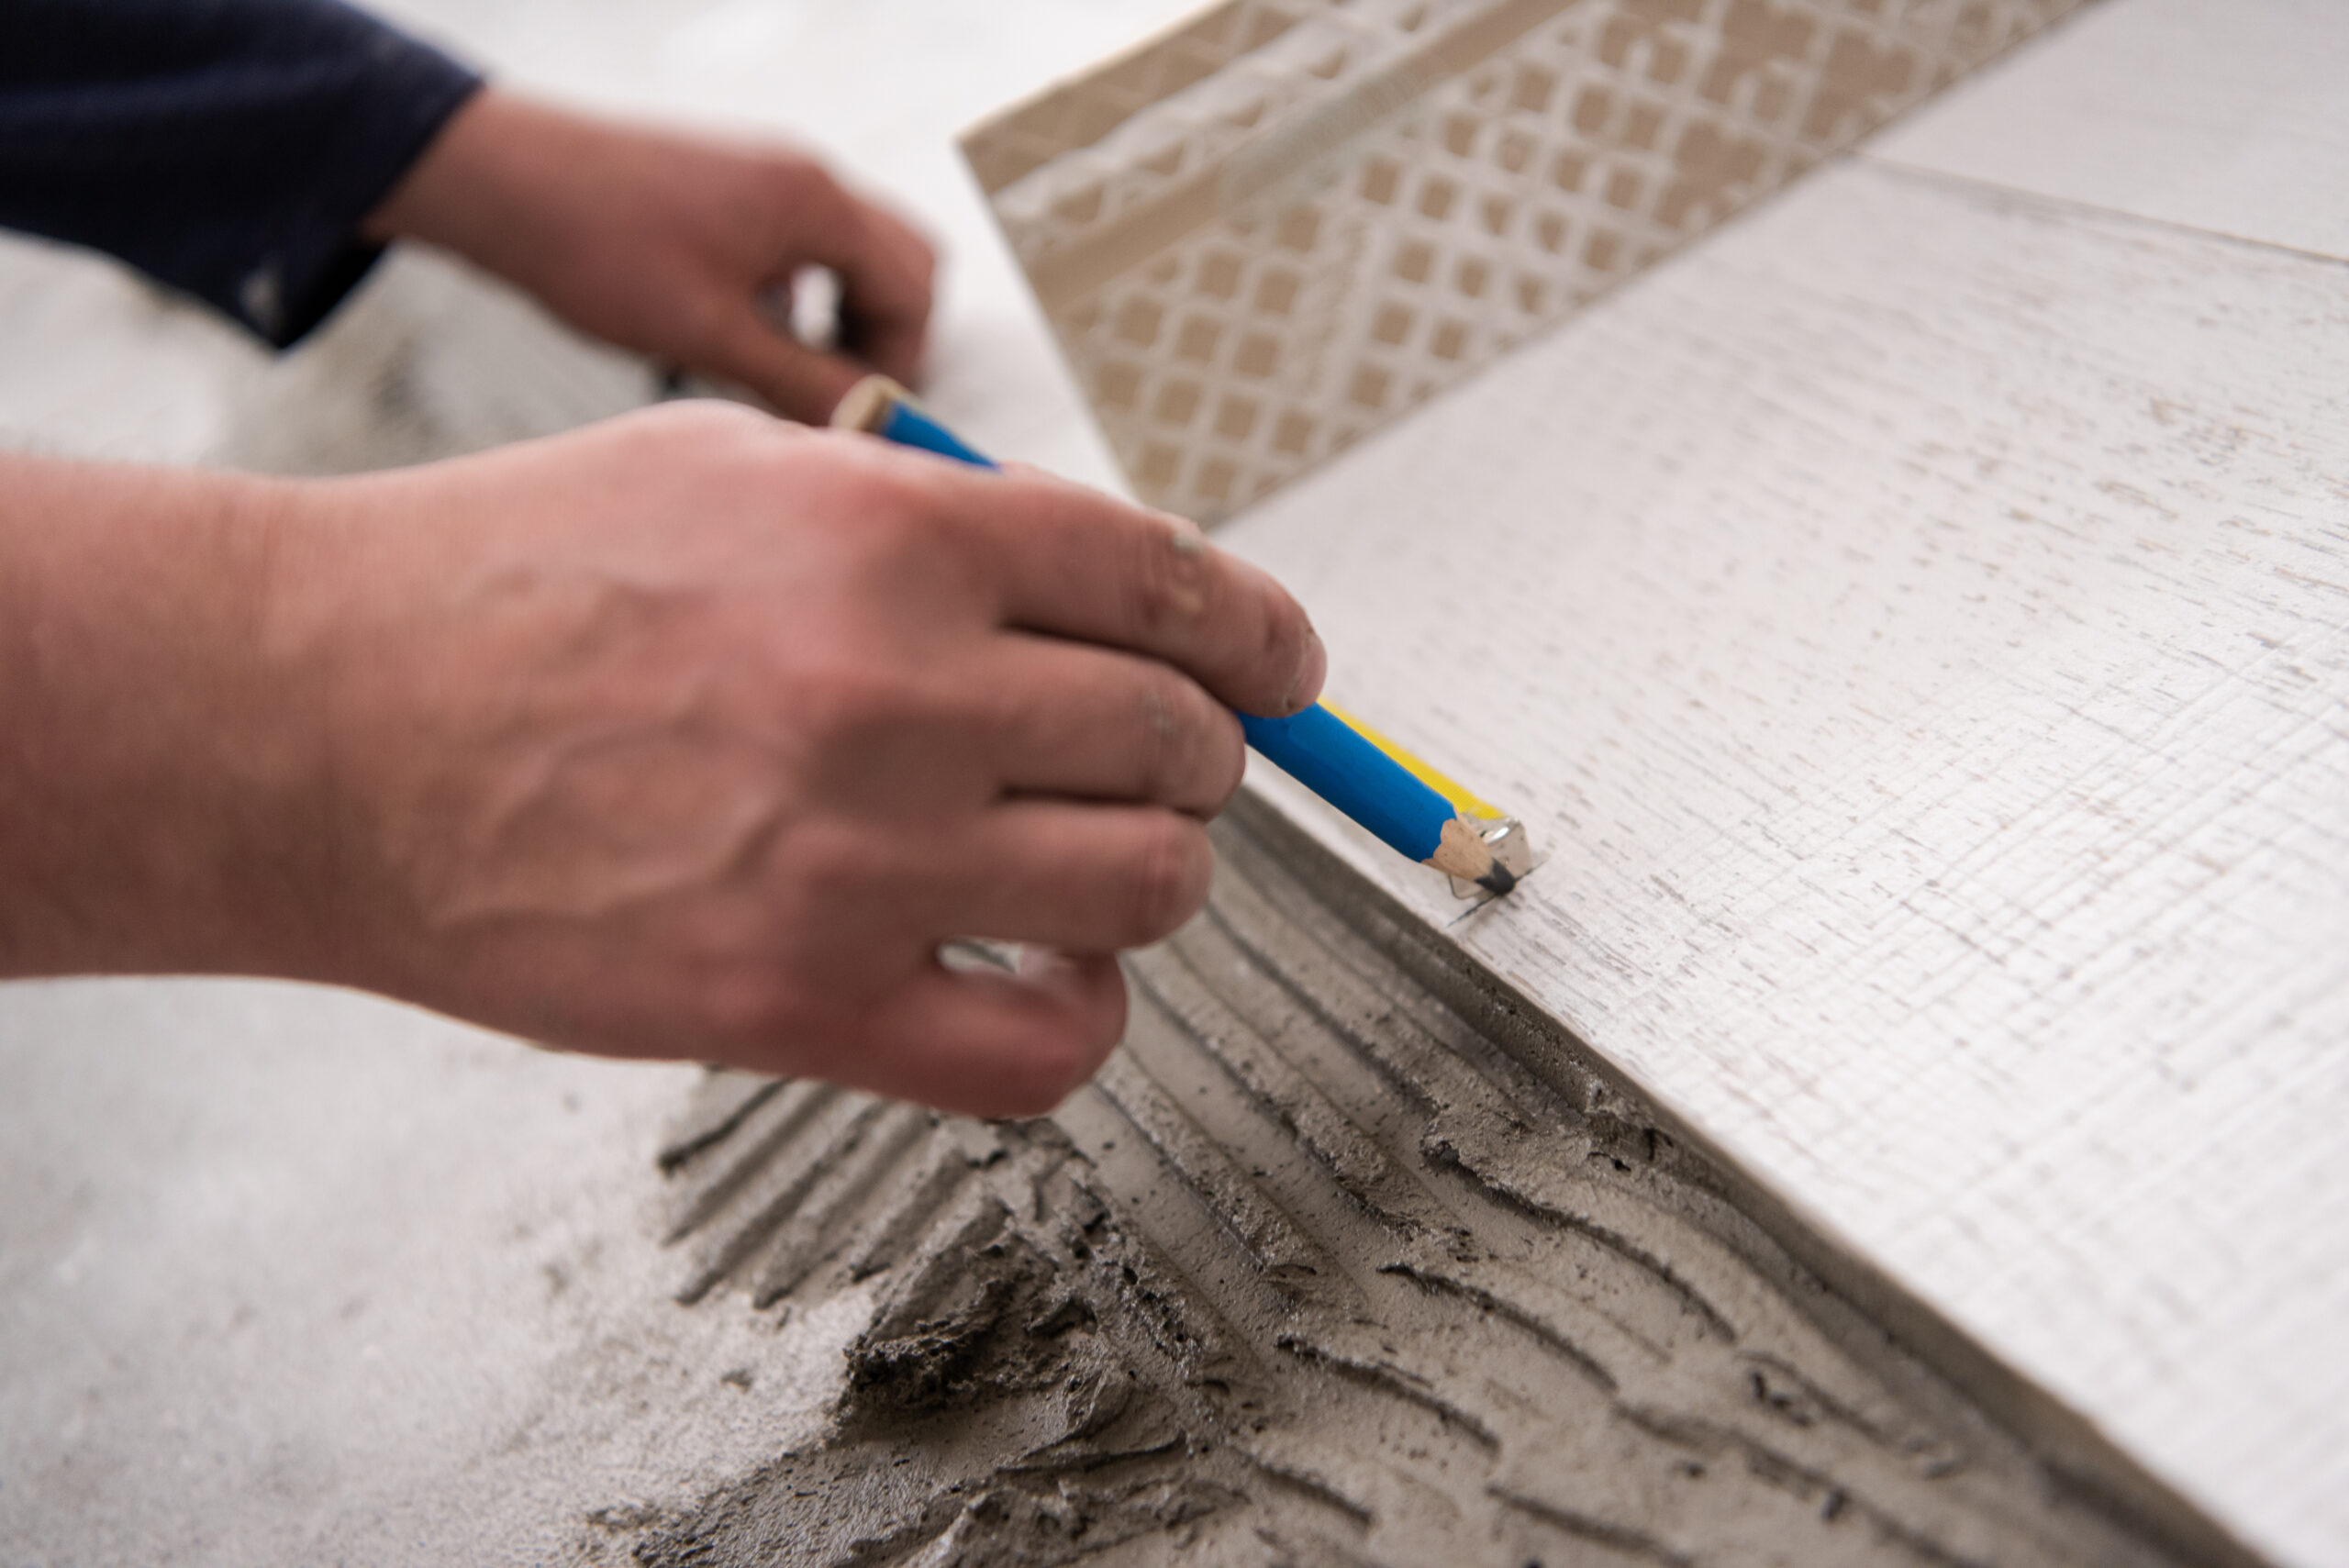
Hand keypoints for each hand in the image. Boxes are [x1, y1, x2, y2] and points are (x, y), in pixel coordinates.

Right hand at [0, 407, 1322, 1116]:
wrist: (321, 725)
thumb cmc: (511, 578)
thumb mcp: (734, 464)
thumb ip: (928, 510)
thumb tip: (1092, 578)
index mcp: (897, 537)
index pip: (1171, 582)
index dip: (1261, 634)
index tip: (1282, 669)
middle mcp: (902, 694)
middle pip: (1178, 742)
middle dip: (1192, 753)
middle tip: (1151, 763)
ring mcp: (861, 861)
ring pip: (1150, 888)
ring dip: (1151, 874)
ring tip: (1090, 861)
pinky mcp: (803, 1005)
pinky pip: (1046, 1049)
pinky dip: (1083, 1017)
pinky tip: (1045, 973)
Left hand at [366, 89, 934, 424]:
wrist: (502, 182)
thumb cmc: (597, 247)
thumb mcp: (709, 336)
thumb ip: (801, 382)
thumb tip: (867, 424)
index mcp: (813, 203)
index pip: (910, 290)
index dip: (901, 363)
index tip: (867, 418)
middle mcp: (804, 177)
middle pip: (901, 261)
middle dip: (888, 335)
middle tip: (848, 395)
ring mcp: (768, 176)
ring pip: (854, 252)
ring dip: (846, 315)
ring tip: (801, 372)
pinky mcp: (732, 187)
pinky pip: (804, 242)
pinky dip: (805, 293)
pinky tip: (755, 332)